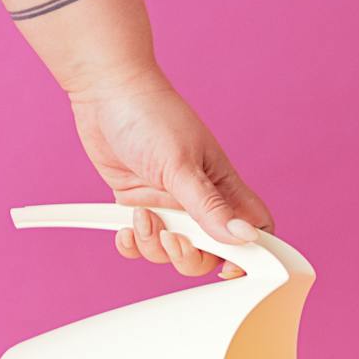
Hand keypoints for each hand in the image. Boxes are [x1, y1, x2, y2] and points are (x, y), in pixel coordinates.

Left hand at [66, 71, 272, 278]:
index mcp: (223, 187)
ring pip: (172, 250)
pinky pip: (140, 241)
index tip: (230, 266)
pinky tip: (126, 227)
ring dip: (155, 245)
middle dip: (191, 256)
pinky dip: (132, 244)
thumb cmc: (152, 116)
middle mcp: (199, 200)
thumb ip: (210, 207)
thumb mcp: (182, 165)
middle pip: (210, 252)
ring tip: (141, 216)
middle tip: (173, 239)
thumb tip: (245, 239)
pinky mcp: (138, 204)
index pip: (253, 228)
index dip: (249, 254)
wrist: (106, 91)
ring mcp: (168, 204)